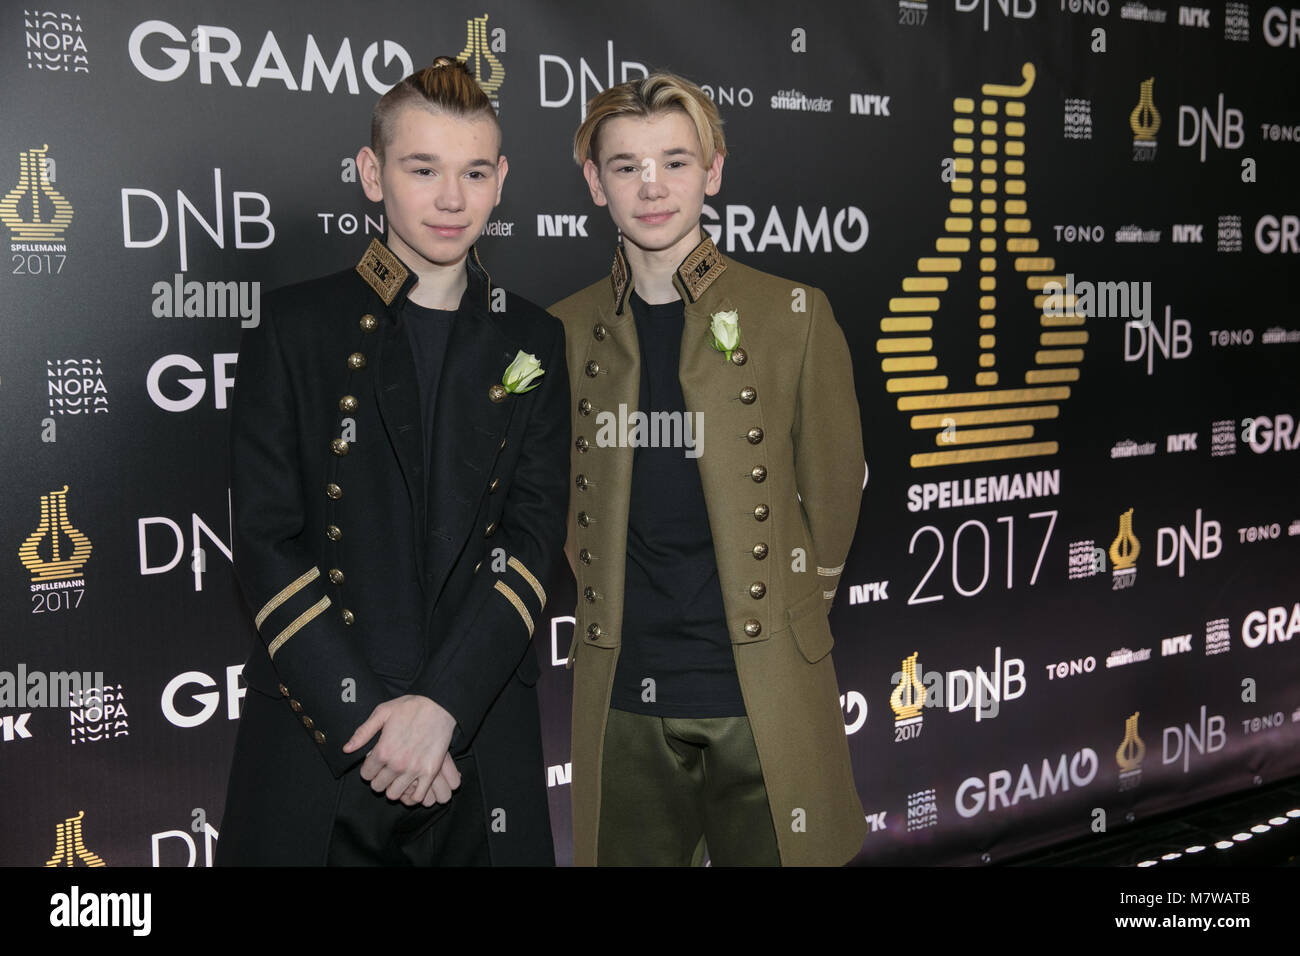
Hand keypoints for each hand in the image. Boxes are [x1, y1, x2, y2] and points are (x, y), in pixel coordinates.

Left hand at [343, 695, 457, 804]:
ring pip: (394, 794)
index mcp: (383, 750)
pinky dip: (412, 795)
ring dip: (394, 787)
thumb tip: (347, 749)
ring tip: (398, 777)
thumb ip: (363, 732)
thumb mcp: (382, 712)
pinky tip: (411, 784)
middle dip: (379, 779)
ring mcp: (414, 770)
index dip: (369, 769)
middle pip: (378, 786)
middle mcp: (396, 764)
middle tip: (386, 770)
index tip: (376, 763)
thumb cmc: (410, 706)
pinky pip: (417, 796)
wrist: (440, 705)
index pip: (366, 774)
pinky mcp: (430, 772)